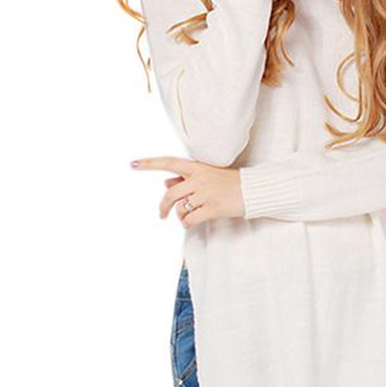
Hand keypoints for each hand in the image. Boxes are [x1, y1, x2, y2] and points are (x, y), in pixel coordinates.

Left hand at [131, 155, 245, 226]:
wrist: (252, 190)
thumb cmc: (229, 182)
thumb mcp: (207, 175)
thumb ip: (186, 178)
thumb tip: (165, 184)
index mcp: (197, 168)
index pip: (169, 163)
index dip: (150, 164)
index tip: (133, 164)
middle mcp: (199, 179)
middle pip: (170, 194)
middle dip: (163, 207)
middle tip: (162, 215)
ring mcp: (206, 193)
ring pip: (180, 208)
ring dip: (180, 216)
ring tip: (187, 217)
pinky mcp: (213, 208)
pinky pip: (190, 219)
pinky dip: (187, 223)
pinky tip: (191, 223)